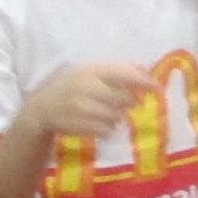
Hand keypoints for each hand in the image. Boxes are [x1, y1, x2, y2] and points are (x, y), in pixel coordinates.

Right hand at [20, 62, 154, 144]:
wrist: (40, 109)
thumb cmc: (69, 88)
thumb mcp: (86, 73)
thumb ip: (113, 70)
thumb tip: (144, 68)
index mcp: (89, 71)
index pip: (121, 74)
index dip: (141, 81)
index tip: (157, 88)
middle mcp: (85, 87)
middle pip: (122, 98)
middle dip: (130, 102)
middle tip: (131, 103)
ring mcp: (81, 107)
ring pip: (116, 116)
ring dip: (117, 117)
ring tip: (107, 113)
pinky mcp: (80, 125)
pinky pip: (107, 130)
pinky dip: (108, 129)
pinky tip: (99, 124)